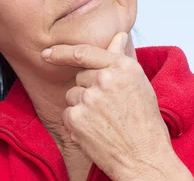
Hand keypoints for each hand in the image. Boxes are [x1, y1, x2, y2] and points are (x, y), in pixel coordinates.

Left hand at [42, 33, 192, 180]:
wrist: (144, 158)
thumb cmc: (146, 122)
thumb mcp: (139, 84)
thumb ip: (122, 59)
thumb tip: (118, 36)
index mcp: (122, 66)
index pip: (84, 52)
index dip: (62, 52)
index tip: (47, 52)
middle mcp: (104, 78)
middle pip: (80, 77)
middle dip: (88, 89)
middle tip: (108, 108)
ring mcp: (89, 98)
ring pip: (73, 96)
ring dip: (82, 106)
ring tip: (104, 121)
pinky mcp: (77, 117)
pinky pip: (68, 113)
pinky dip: (77, 123)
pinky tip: (96, 131)